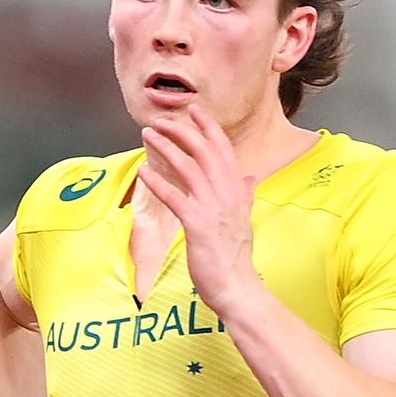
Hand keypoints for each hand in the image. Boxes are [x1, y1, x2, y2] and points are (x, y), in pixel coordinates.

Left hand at [137, 105, 262, 313]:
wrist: (236, 285)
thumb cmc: (236, 255)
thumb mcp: (244, 218)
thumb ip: (245, 194)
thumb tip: (251, 175)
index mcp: (237, 190)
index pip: (224, 150)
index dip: (209, 128)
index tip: (195, 110)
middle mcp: (227, 194)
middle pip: (204, 152)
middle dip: (183, 131)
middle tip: (162, 120)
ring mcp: (213, 208)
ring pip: (189, 168)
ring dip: (166, 149)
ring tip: (148, 135)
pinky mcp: (197, 224)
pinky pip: (175, 197)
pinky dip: (159, 182)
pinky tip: (144, 171)